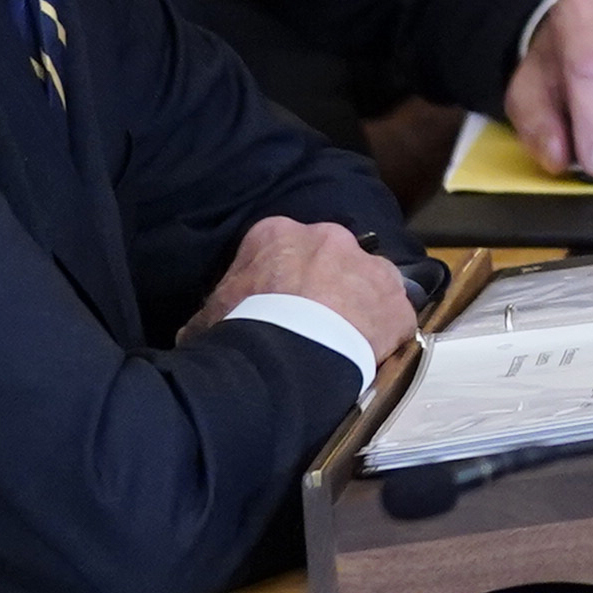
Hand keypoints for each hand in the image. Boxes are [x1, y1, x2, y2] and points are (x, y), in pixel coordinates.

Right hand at [191, 214, 418, 363]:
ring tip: (342, 338)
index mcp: (277, 234)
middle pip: (330, 257)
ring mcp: (370, 268)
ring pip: (368, 281)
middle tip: (311, 320)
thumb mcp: (209, 316)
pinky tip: (367, 355)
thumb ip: (210, 312)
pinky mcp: (396, 304)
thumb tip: (195, 329)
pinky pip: (393, 317)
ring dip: (358, 303)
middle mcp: (330, 238)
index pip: (278, 246)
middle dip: (323, 283)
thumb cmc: (240, 331)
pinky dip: (382, 334)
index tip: (274, 301)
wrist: (284, 358)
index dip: (277, 277)